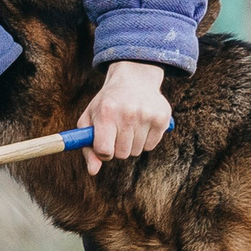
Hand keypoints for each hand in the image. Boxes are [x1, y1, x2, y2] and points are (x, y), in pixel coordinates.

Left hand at [77, 61, 170, 175]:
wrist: (133, 79)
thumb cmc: (107, 104)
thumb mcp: (90, 120)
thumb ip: (88, 147)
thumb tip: (93, 171)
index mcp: (106, 113)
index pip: (104, 151)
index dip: (103, 151)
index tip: (104, 142)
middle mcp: (128, 113)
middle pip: (121, 154)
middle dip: (117, 147)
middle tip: (117, 130)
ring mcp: (147, 115)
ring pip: (137, 151)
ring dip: (132, 143)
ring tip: (130, 124)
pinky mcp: (162, 118)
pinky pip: (151, 146)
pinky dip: (145, 140)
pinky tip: (142, 124)